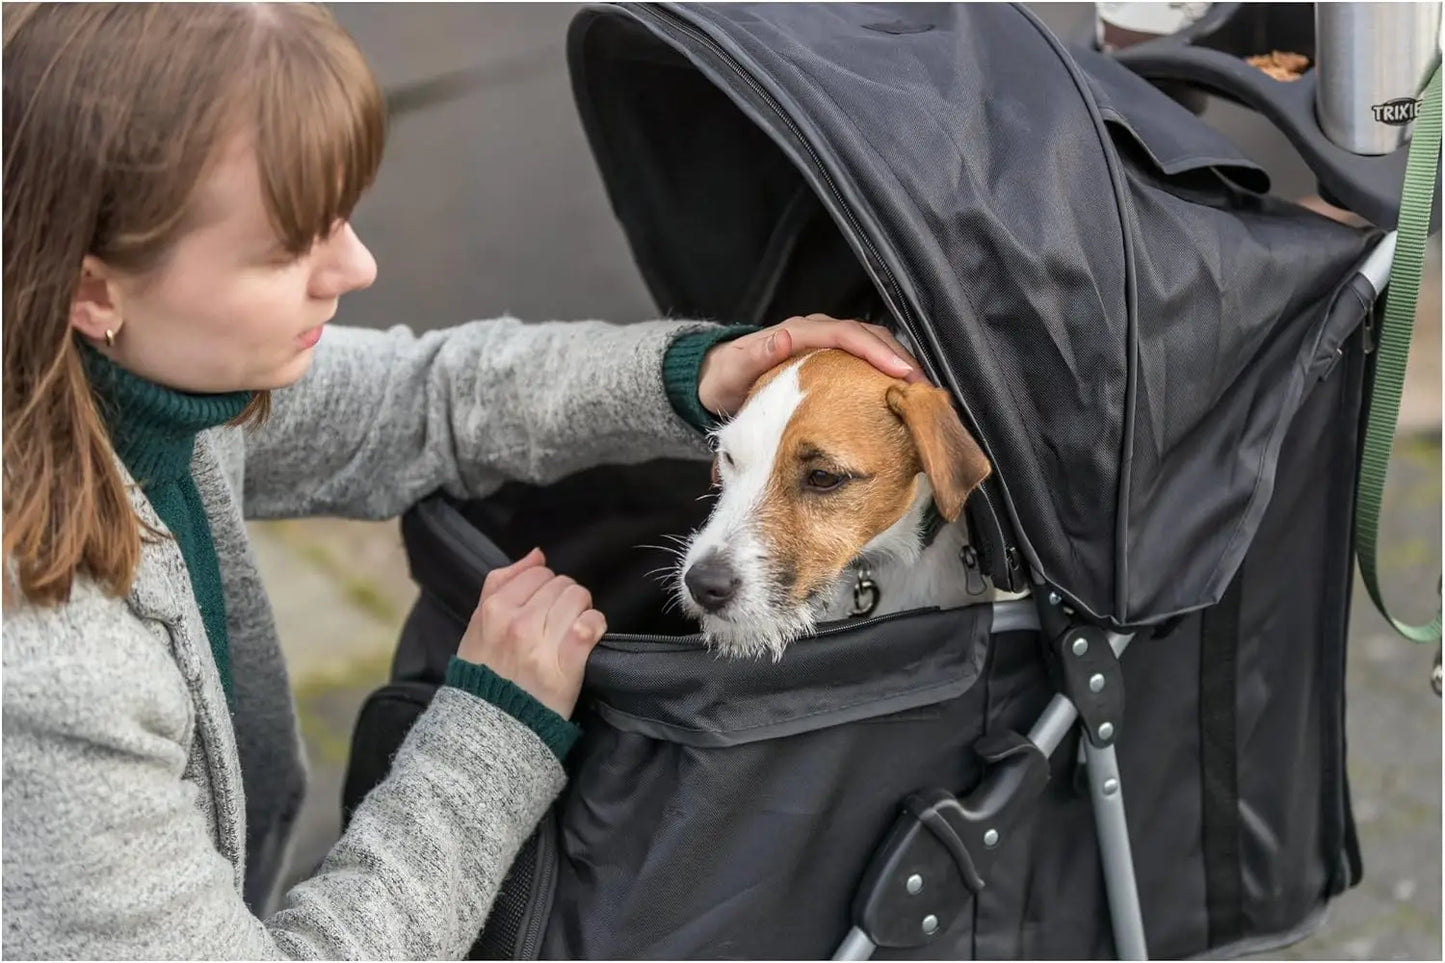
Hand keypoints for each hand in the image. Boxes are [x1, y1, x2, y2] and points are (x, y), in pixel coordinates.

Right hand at [457, 548, 605, 718]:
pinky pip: (592, 625)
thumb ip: (500, 583)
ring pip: (579, 598)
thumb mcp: (477, 626)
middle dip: (565, 597)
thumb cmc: (485, 674)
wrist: (491, 728)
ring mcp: (542, 645)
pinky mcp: (566, 667)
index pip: (537, 572)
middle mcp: (517, 623)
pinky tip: (587, 636)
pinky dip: (595, 625)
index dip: (545, 585)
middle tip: (560, 619)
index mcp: (493, 610)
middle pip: (562, 583)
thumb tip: (536, 555)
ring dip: (581, 610)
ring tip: (572, 628)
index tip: (544, 604)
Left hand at [696, 314, 924, 418]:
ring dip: (899, 364)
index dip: (876, 351)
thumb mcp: (736, 369)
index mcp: (799, 332)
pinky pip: (865, 360)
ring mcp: (827, 344)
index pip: (847, 334)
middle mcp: (818, 332)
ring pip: (873, 346)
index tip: (900, 371)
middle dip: (899, 357)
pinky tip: (902, 393)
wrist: (720, 379)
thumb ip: (758, 355)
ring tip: (922, 391)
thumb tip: (784, 337)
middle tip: (924, 386)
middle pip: (869, 336)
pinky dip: (886, 372)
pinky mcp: (831, 359)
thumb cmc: (728, 377)